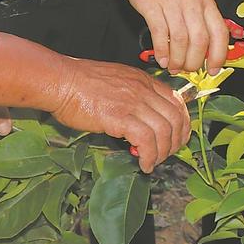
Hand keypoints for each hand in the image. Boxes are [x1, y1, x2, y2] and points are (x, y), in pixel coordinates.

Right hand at [45, 58, 190, 172]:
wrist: (61, 81)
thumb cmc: (80, 84)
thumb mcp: (116, 81)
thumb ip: (132, 96)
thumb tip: (140, 121)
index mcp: (143, 80)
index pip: (176, 101)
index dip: (182, 123)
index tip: (176, 138)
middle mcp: (143, 89)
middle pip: (176, 118)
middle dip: (176, 141)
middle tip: (165, 154)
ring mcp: (133, 102)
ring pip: (165, 131)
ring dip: (163, 152)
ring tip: (151, 162)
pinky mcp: (120, 117)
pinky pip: (147, 140)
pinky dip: (149, 156)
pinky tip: (142, 163)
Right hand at [111, 0, 227, 72]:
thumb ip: (197, 16)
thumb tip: (204, 48)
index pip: (220, 31)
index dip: (219, 55)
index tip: (214, 69)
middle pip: (200, 40)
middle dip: (195, 62)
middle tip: (187, 69)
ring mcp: (170, 0)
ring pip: (180, 39)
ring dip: (177, 59)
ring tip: (172, 67)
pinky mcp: (150, 2)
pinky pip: (159, 32)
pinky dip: (161, 50)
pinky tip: (160, 58)